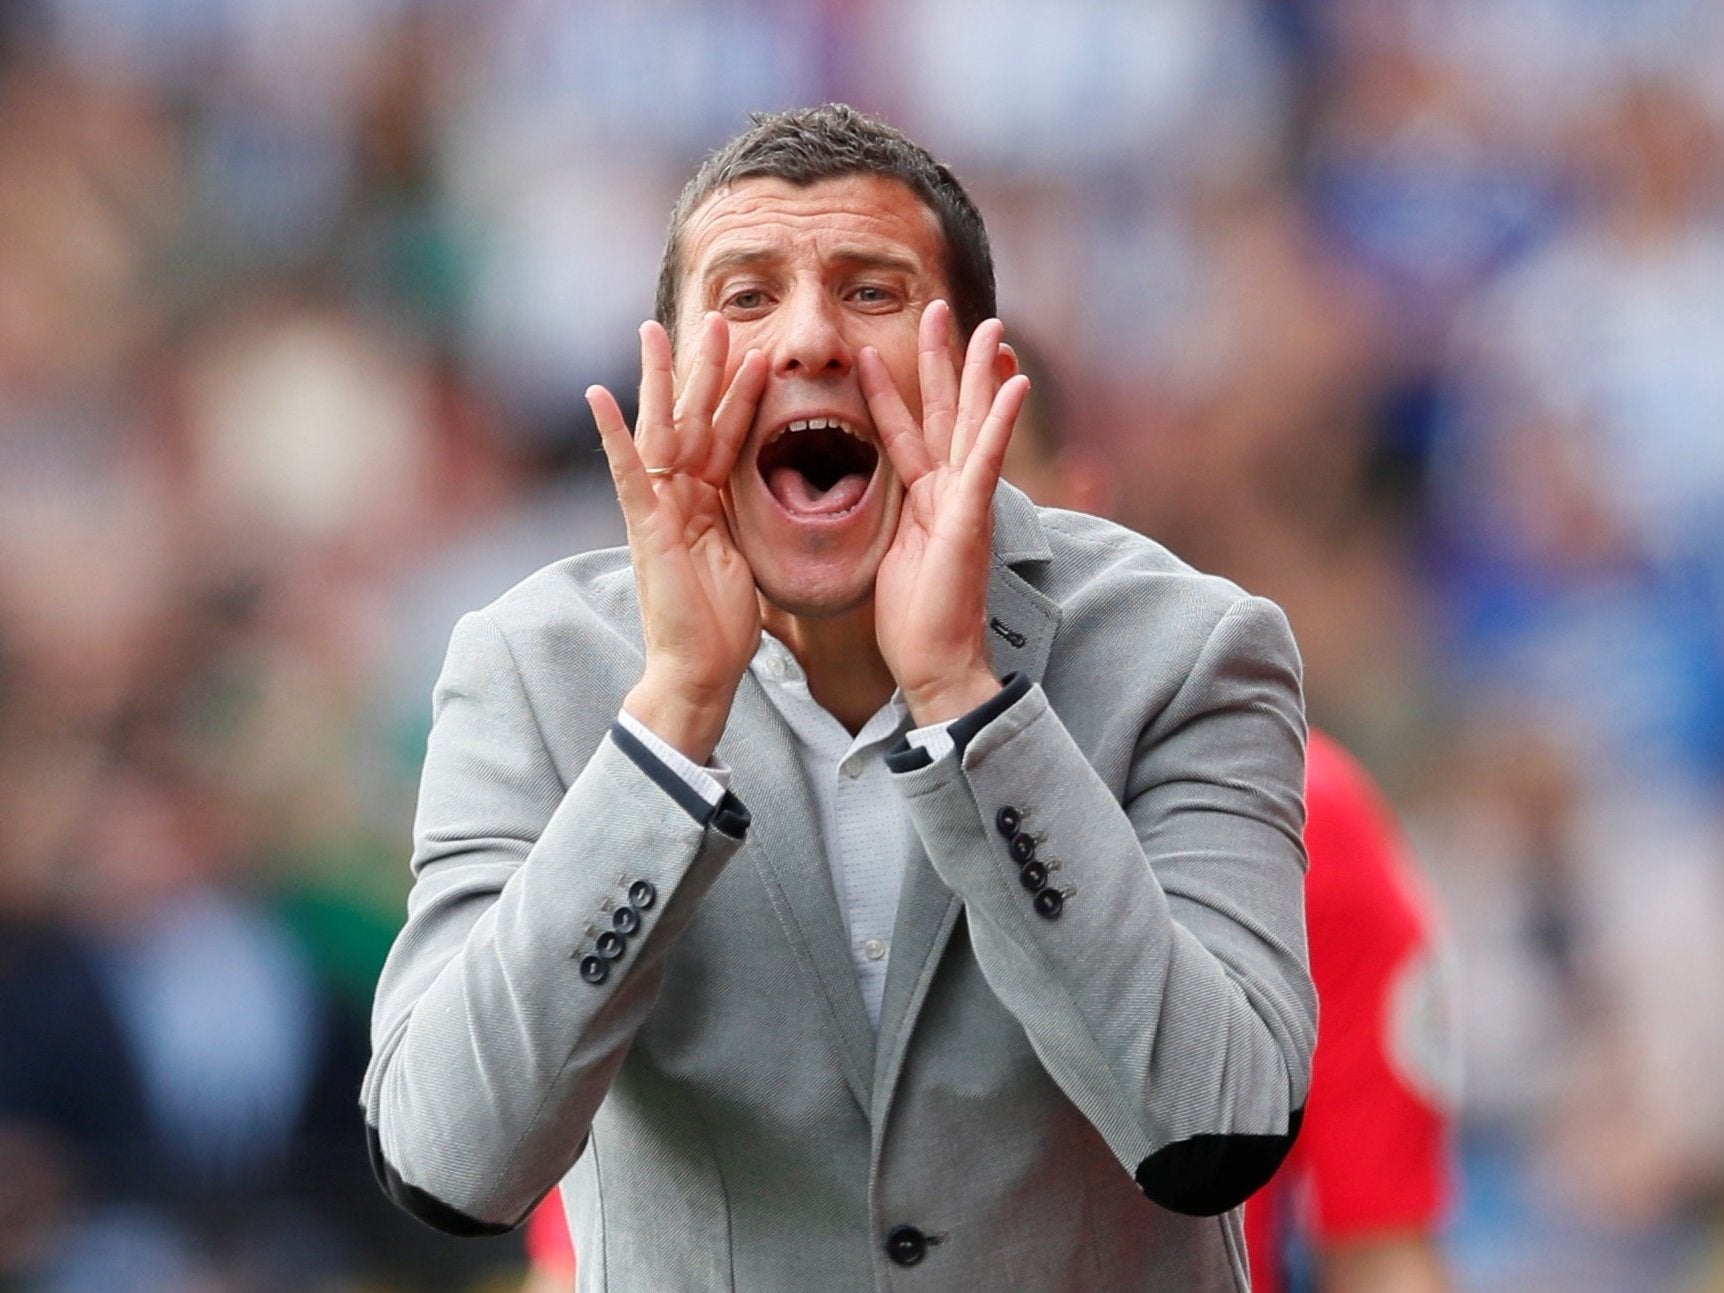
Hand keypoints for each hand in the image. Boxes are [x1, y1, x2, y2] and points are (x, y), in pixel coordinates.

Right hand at [587, 313, 766, 761]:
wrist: (701, 671)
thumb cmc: (722, 625)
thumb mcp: (744, 557)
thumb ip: (742, 519)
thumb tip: (766, 497)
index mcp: (703, 502)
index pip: (723, 435)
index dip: (739, 394)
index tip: (753, 352)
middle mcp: (677, 498)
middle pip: (691, 419)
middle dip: (704, 369)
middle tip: (715, 317)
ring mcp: (657, 510)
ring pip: (661, 432)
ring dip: (663, 381)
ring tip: (658, 331)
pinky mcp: (645, 529)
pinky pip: (628, 475)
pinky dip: (613, 436)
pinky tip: (597, 396)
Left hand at [863, 301, 1029, 725]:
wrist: (934, 664)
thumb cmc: (912, 621)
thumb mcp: (885, 557)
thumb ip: (882, 524)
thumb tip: (860, 511)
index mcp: (923, 499)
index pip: (907, 431)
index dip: (894, 390)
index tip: (882, 350)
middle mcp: (948, 492)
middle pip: (945, 412)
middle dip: (943, 360)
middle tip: (941, 308)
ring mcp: (964, 503)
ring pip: (972, 424)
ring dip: (979, 374)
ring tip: (989, 327)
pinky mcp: (971, 520)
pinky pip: (986, 463)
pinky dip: (1001, 423)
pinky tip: (1017, 385)